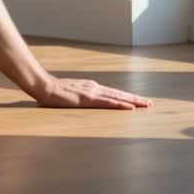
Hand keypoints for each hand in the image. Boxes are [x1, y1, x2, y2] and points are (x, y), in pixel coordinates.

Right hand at [33, 76, 152, 109]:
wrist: (43, 86)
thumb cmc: (52, 92)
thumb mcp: (69, 94)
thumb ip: (78, 96)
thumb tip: (81, 101)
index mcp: (90, 87)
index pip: (113, 93)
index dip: (126, 97)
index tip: (139, 100)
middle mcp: (94, 88)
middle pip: (119, 94)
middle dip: (136, 99)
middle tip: (150, 103)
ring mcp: (92, 93)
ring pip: (117, 97)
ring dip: (133, 101)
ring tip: (146, 105)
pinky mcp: (88, 99)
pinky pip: (107, 103)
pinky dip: (120, 104)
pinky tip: (130, 107)